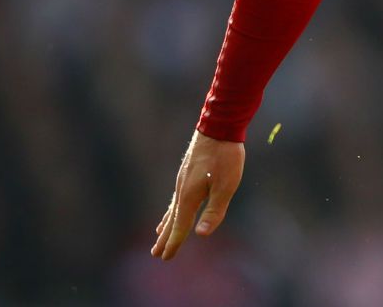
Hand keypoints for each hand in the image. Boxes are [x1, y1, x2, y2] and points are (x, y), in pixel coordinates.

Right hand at [151, 130, 245, 259]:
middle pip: (172, 219)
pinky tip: (174, 207)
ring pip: (172, 208)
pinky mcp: (187, 173)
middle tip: (156, 254)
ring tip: (159, 234)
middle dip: (165, 237)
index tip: (165, 257)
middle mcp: (181, 190)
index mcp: (189, 196)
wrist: (218, 126)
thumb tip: (200, 234)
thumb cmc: (225, 156)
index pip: (180, 226)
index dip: (174, 242)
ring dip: (166, 223)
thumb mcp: (226, 185)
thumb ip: (214, 211)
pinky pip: (176, 197)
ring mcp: (182, 180)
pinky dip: (172, 208)